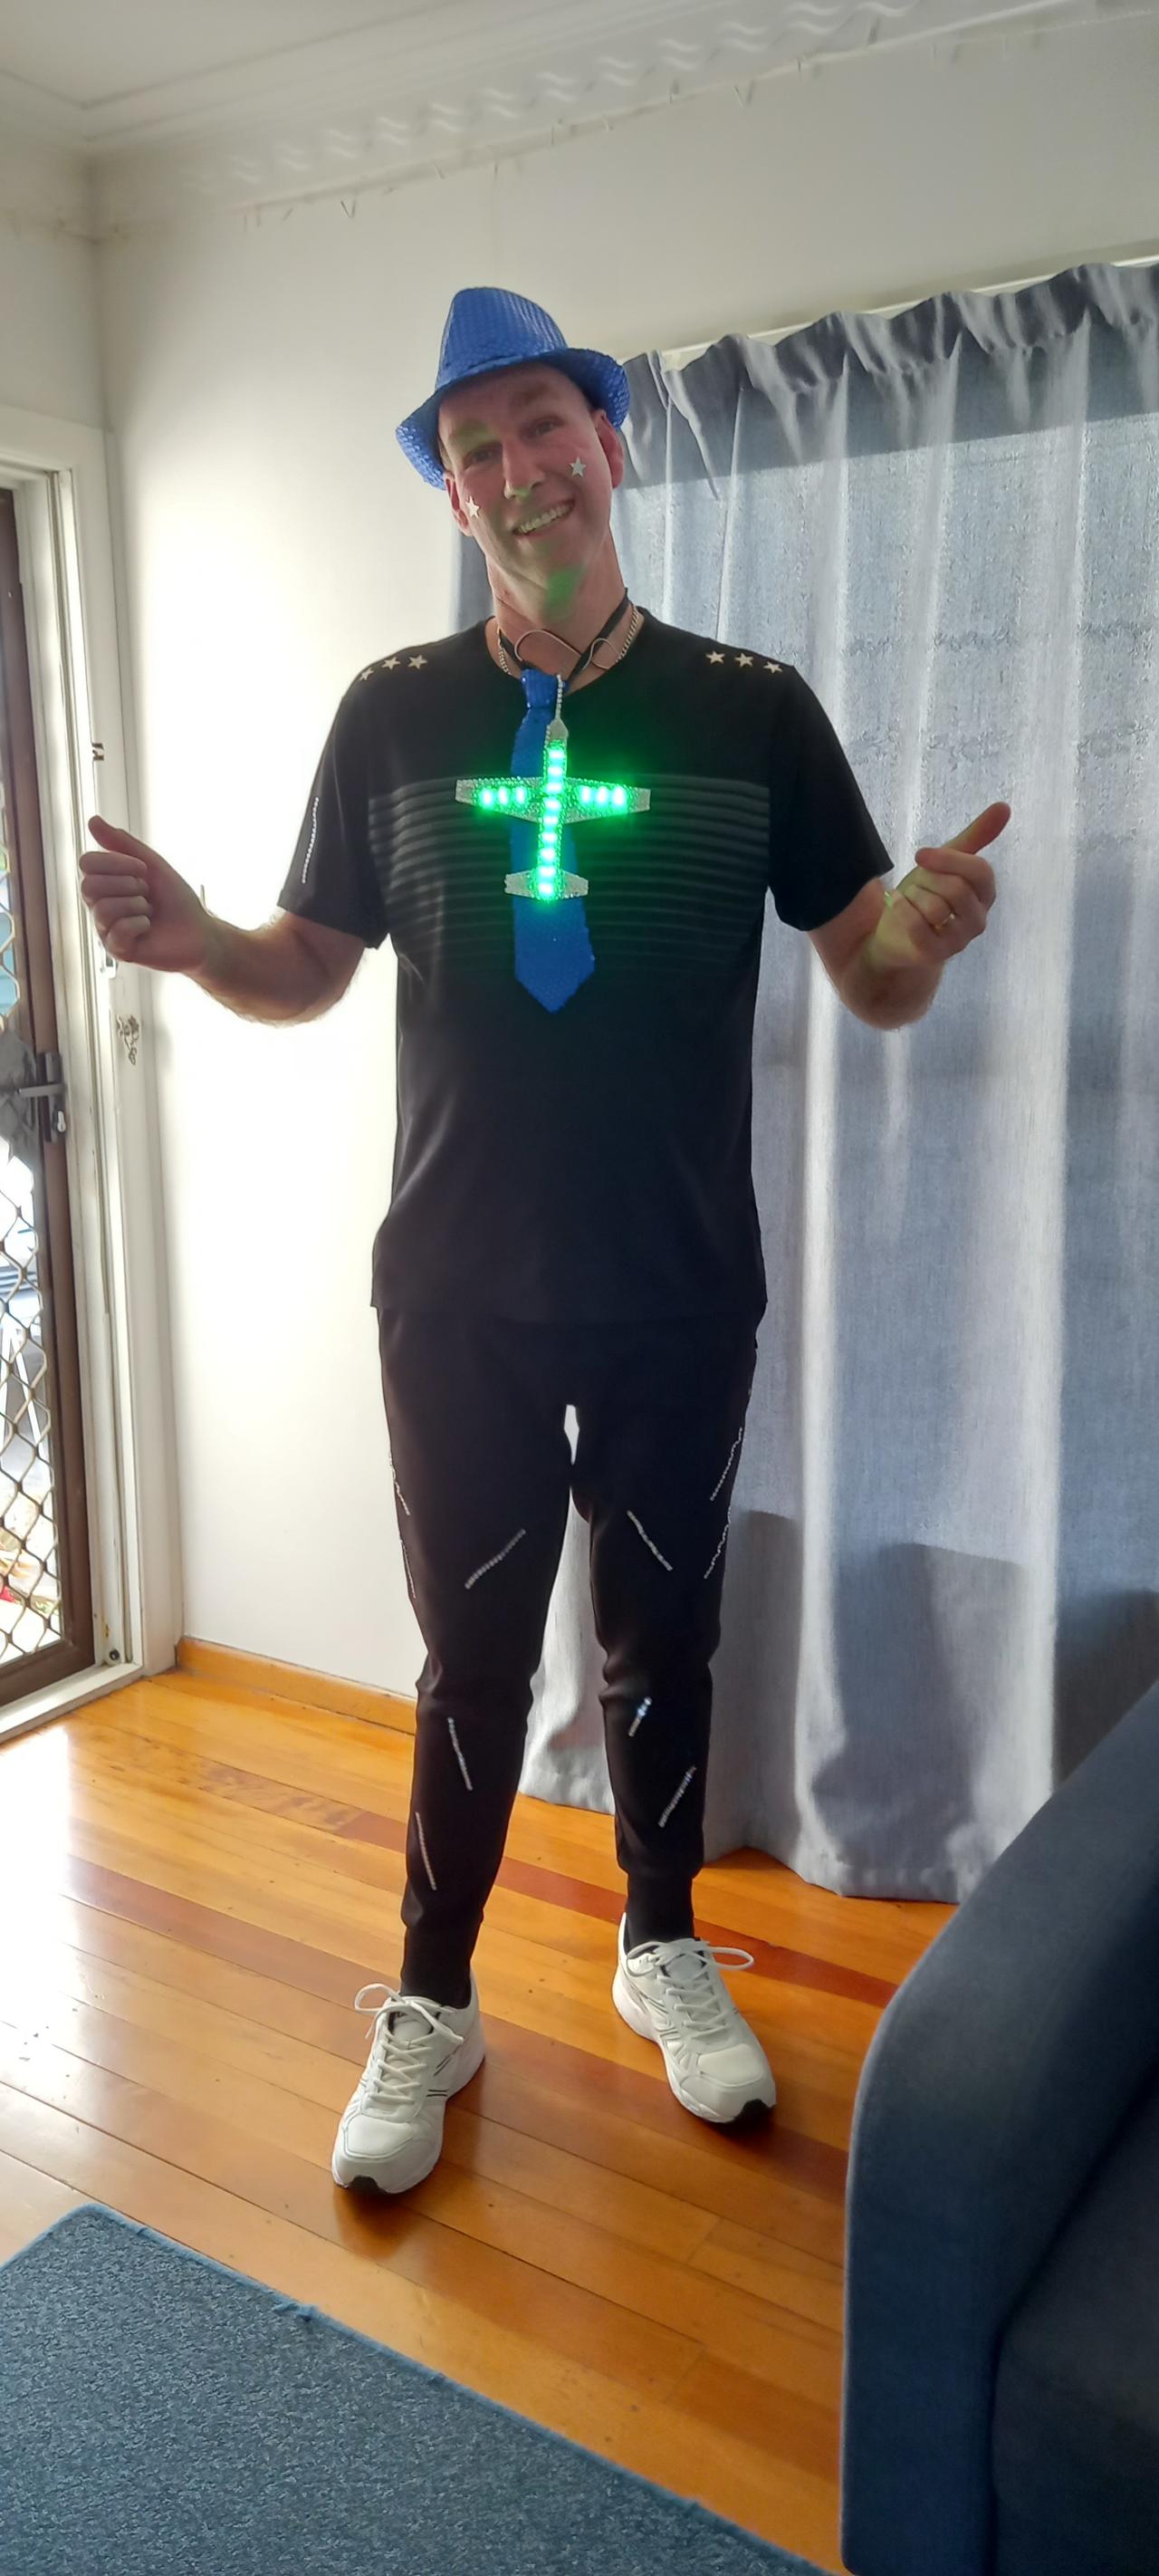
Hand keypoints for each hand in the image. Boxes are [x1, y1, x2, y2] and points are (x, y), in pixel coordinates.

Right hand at [79, 817, 212, 975]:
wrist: (199, 931)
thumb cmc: (175, 899)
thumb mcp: (151, 864)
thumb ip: (121, 843)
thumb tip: (92, 820)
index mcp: (105, 883)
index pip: (87, 863)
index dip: (116, 862)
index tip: (143, 869)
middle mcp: (99, 905)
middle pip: (89, 886)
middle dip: (127, 884)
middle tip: (147, 894)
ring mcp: (106, 929)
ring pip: (103, 909)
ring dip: (136, 905)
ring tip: (149, 911)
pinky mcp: (117, 950)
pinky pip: (117, 931)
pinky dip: (140, 924)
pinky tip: (148, 928)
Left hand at [878, 803, 1008, 968]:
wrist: (897, 935)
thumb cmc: (926, 895)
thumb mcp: (947, 862)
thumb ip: (975, 836)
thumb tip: (1004, 806)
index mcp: (985, 894)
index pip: (980, 871)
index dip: (949, 859)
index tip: (920, 854)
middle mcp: (978, 919)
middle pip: (956, 888)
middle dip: (927, 880)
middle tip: (915, 884)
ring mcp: (959, 941)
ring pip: (935, 907)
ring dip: (912, 896)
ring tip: (908, 899)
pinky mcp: (936, 955)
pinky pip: (919, 927)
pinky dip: (902, 909)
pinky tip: (895, 903)